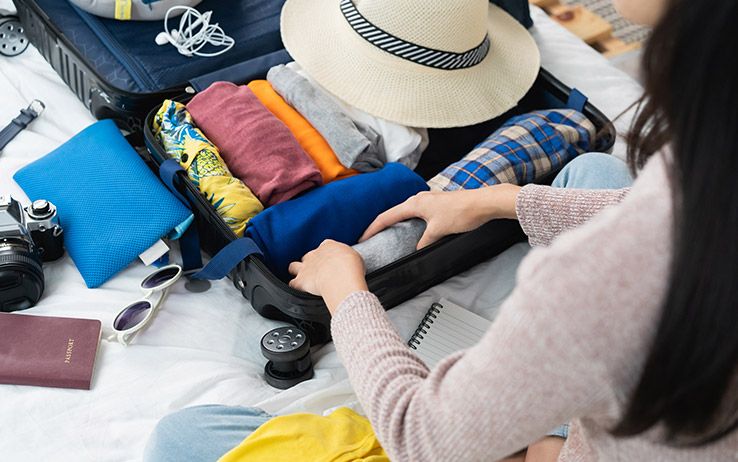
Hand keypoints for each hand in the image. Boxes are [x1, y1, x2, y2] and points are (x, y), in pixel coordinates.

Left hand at [288, 240, 368, 314]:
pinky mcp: (301, 280)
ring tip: (302, 277)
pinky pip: (292, 284)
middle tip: (319, 271)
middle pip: (308, 256)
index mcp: (328, 246)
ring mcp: (305, 267)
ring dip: (296, 271)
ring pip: (293, 266)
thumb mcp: (355, 257)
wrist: (341, 277)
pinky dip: (294, 287)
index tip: (332, 260)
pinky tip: (299, 290)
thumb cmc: (351, 267)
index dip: (327, 254)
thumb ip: (348, 258)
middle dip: (311, 263)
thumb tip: (350, 264)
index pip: (325, 246)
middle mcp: (314, 255)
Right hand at [359, 184, 520, 248]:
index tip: (362, 238)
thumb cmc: (462, 212)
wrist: (484, 202)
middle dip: (380, 225)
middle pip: (393, 213)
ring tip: (387, 234)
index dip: (372, 228)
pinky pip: (416, 213)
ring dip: (395, 223)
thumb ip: (425, 242)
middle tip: (370, 237)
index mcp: (415, 203)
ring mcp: (428, 200)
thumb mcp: (439, 232)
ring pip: (405, 212)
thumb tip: (417, 250)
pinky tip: (412, 229)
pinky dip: (408, 222)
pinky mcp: (437, 204)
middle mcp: (419, 199)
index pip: (386, 216)